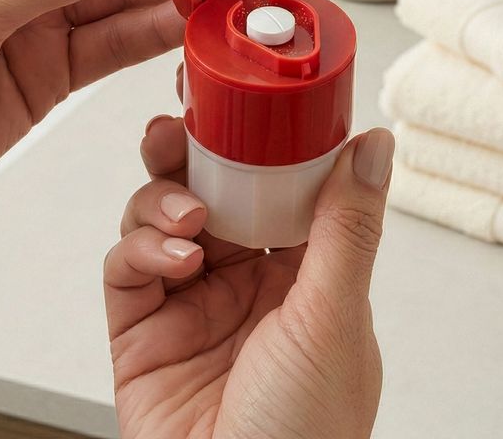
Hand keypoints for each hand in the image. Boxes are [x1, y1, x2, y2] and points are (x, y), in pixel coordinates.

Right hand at [105, 113, 394, 438]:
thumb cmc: (306, 436)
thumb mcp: (334, 317)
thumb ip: (347, 227)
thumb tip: (374, 145)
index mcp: (297, 270)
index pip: (274, 183)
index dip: (258, 138)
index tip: (246, 97)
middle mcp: (242, 278)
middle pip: (210, 188)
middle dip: (193, 151)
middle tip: (183, 120)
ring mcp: (188, 300)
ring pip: (162, 214)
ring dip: (165, 197)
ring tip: (188, 213)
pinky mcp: (140, 326)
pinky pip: (128, 264)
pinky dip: (141, 247)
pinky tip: (173, 257)